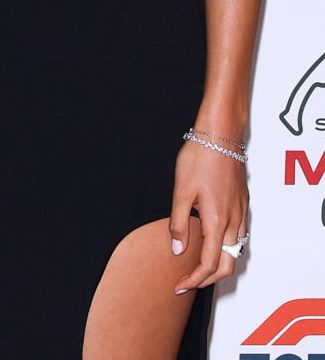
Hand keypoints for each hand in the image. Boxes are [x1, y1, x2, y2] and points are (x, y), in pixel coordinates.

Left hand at [170, 137, 247, 292]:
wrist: (220, 136)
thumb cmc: (199, 159)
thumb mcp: (181, 191)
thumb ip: (179, 223)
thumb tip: (178, 250)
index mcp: (217, 221)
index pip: (210, 264)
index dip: (195, 280)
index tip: (179, 286)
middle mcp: (234, 222)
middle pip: (227, 265)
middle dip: (208, 279)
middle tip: (187, 282)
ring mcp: (241, 214)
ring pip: (236, 252)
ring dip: (219, 266)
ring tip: (197, 268)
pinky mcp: (243, 205)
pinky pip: (239, 237)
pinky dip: (227, 250)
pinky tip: (212, 245)